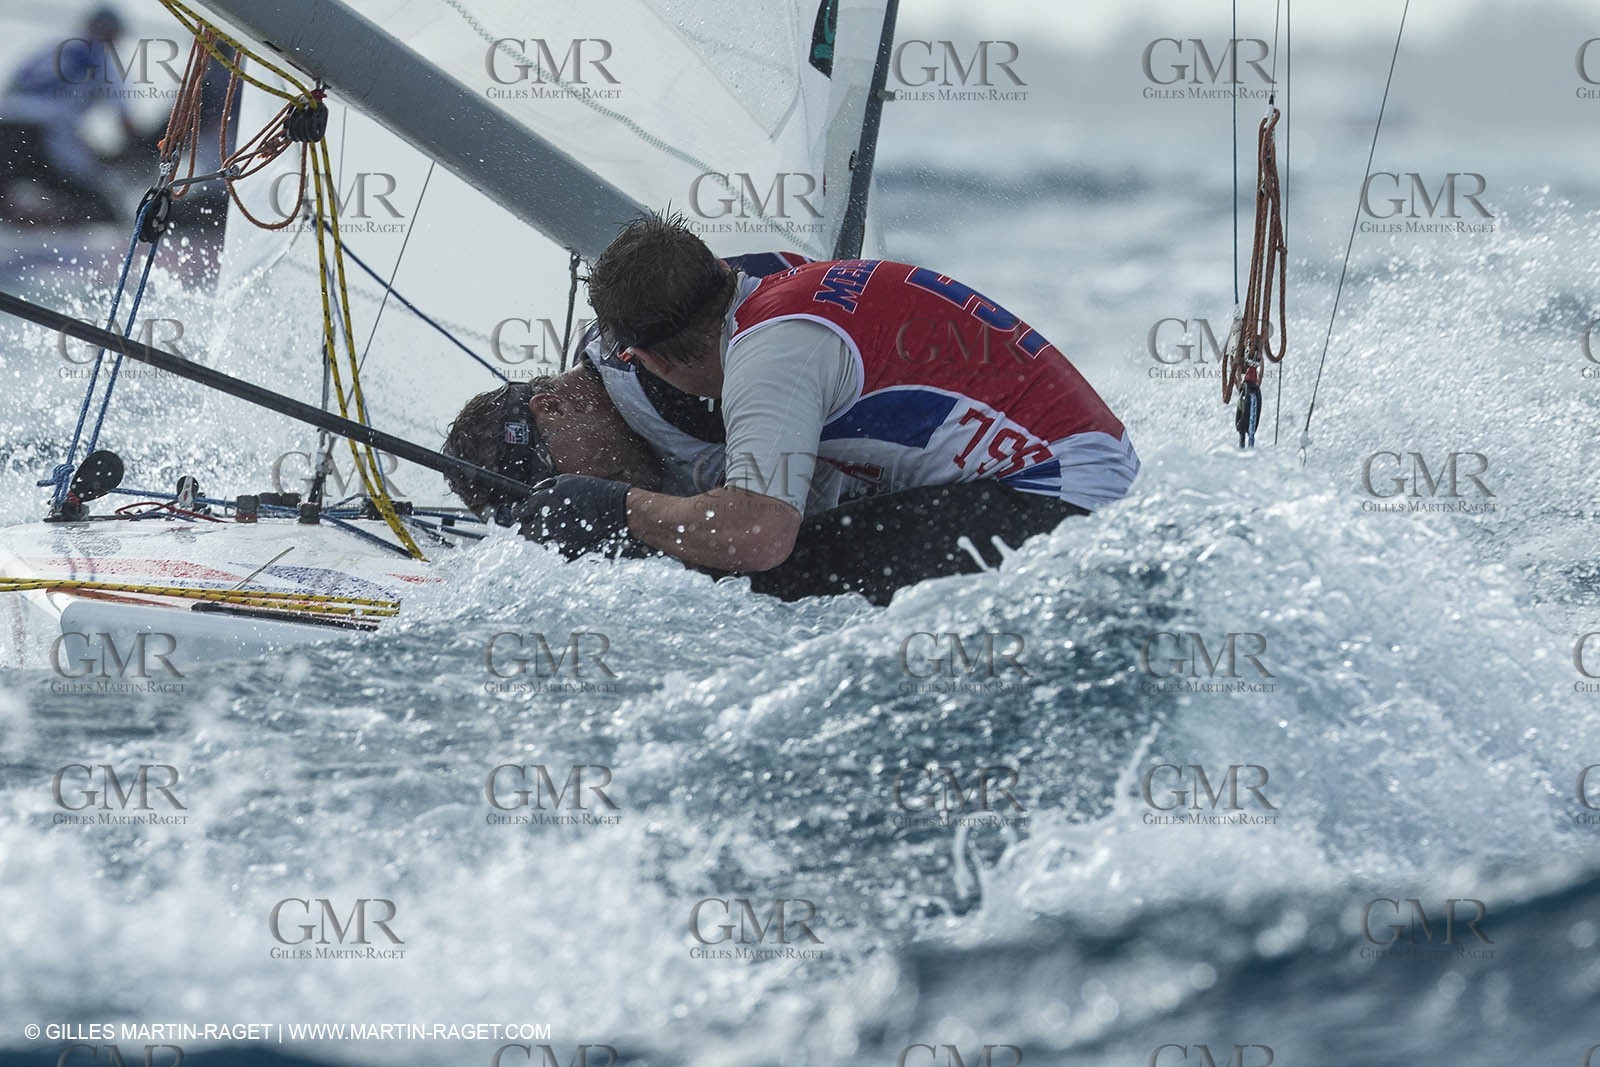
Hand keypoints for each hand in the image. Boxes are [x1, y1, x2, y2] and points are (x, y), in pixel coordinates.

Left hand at [510, 474, 630, 556]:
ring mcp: (560, 538)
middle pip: (528, 532)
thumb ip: (546, 487)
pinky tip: (569, 534)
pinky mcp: (570, 550)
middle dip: (529, 527)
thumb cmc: (594, 492)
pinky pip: (557, 549)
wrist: (616, 509)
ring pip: (542, 543)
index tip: (518, 512)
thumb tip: (534, 492)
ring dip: (544, 537)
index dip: (518, 512)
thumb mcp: (567, 481)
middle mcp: (550, 521)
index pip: (522, 512)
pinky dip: (559, 543)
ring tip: (557, 527)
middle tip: (535, 522)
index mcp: (547, 502)